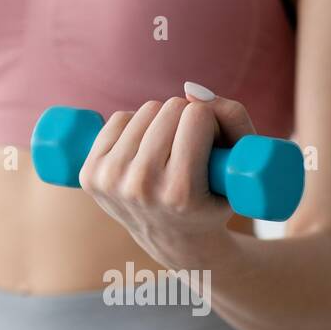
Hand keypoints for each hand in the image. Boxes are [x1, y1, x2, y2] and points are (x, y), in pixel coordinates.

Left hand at [77, 83, 253, 266]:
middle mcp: (141, 187)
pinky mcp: (90, 174)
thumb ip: (234, 118)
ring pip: (145, 110)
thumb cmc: (213, 197)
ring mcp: (110, 180)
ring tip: (169, 151)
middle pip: (169, 108)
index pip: (197, 116)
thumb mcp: (240, 166)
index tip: (212, 144)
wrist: (173, 239)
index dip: (211, 122)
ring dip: (162, 121)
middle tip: (190, 147)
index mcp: (180, 192)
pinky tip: (146, 149)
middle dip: (187, 118)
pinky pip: (120, 118)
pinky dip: (137, 125)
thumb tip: (190, 89)